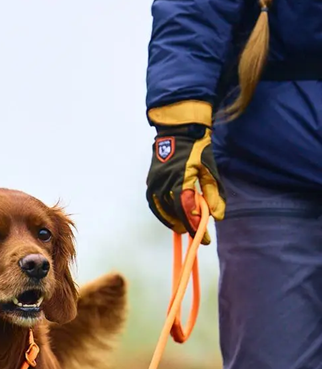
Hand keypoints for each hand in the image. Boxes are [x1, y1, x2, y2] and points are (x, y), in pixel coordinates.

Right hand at [146, 101, 225, 243]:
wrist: (178, 130)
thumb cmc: (197, 148)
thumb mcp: (209, 169)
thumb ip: (213, 194)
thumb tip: (217, 217)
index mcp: (180, 180)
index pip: (187, 210)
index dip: (196, 227)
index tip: (205, 238)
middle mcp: (164, 183)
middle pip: (174, 213)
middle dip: (186, 225)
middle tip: (197, 233)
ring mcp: (154, 183)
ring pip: (162, 210)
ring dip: (173, 221)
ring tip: (183, 227)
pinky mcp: (150, 182)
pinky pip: (155, 203)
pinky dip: (162, 213)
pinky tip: (170, 217)